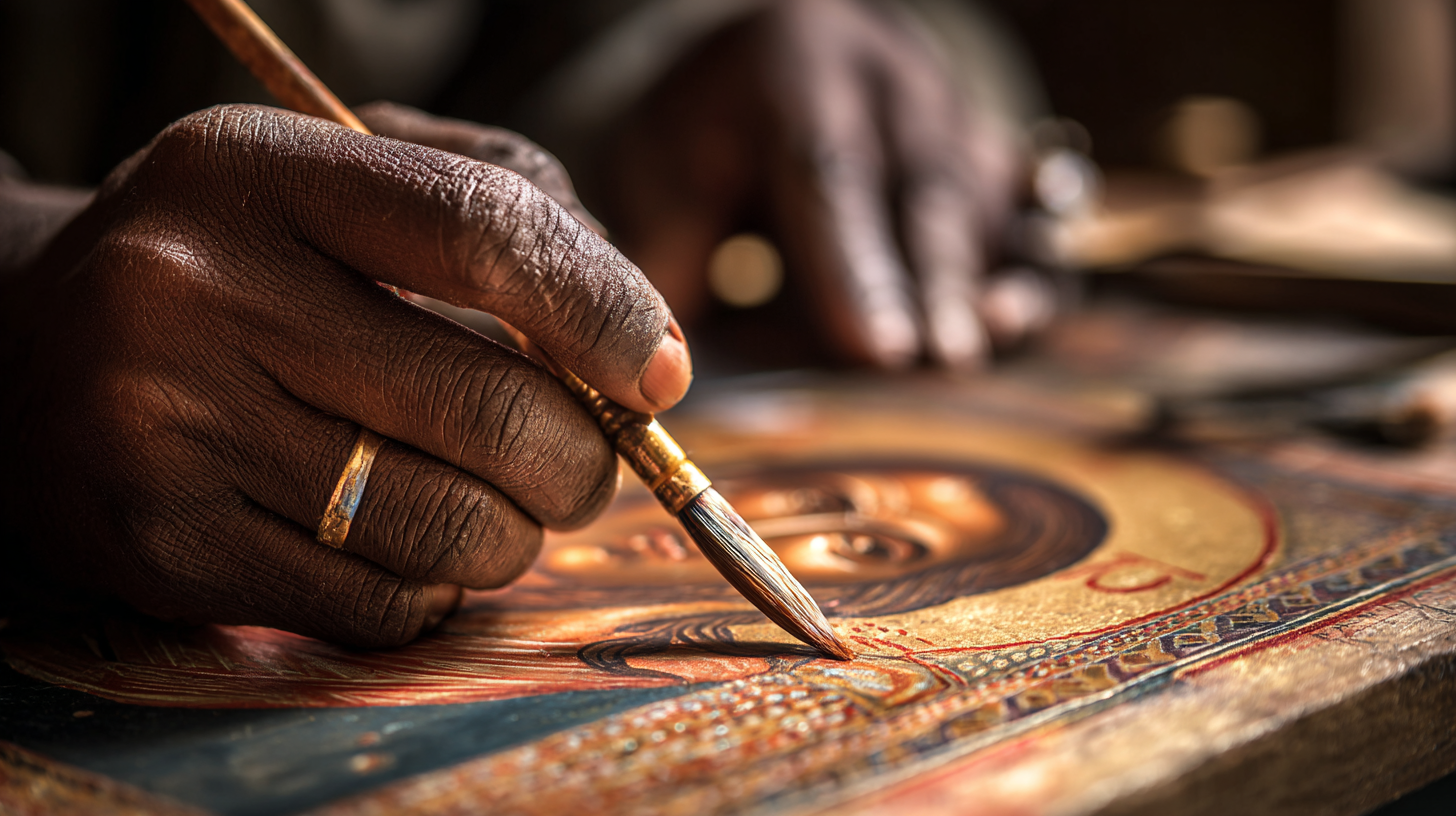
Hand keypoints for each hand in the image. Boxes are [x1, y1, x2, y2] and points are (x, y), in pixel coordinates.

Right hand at [0, 104, 690, 646]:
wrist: (30, 349)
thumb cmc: (238, 260)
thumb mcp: (341, 178)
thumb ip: (506, 210)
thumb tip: (642, 343)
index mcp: (258, 174)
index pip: (483, 232)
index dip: (606, 311)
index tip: (660, 371)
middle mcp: (198, 294)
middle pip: (492, 411)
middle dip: (584, 459)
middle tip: (580, 459)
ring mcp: (169, 431)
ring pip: (453, 528)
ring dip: (514, 530)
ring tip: (487, 495)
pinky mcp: (161, 550)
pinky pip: (383, 602)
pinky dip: (433, 583)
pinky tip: (396, 535)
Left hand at [595, 0, 1022, 367]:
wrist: (776, 64)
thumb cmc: (709, 130)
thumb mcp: (665, 169)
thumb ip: (670, 254)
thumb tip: (668, 360)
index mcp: (798, 63)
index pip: (829, 170)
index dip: (854, 262)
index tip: (873, 345)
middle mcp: (893, 80)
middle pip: (923, 186)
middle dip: (933, 280)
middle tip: (935, 358)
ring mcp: (954, 113)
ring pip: (983, 201)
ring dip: (985, 279)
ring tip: (983, 343)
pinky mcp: (991, 156)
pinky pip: (1029, 214)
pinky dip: (1030, 268)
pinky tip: (1018, 319)